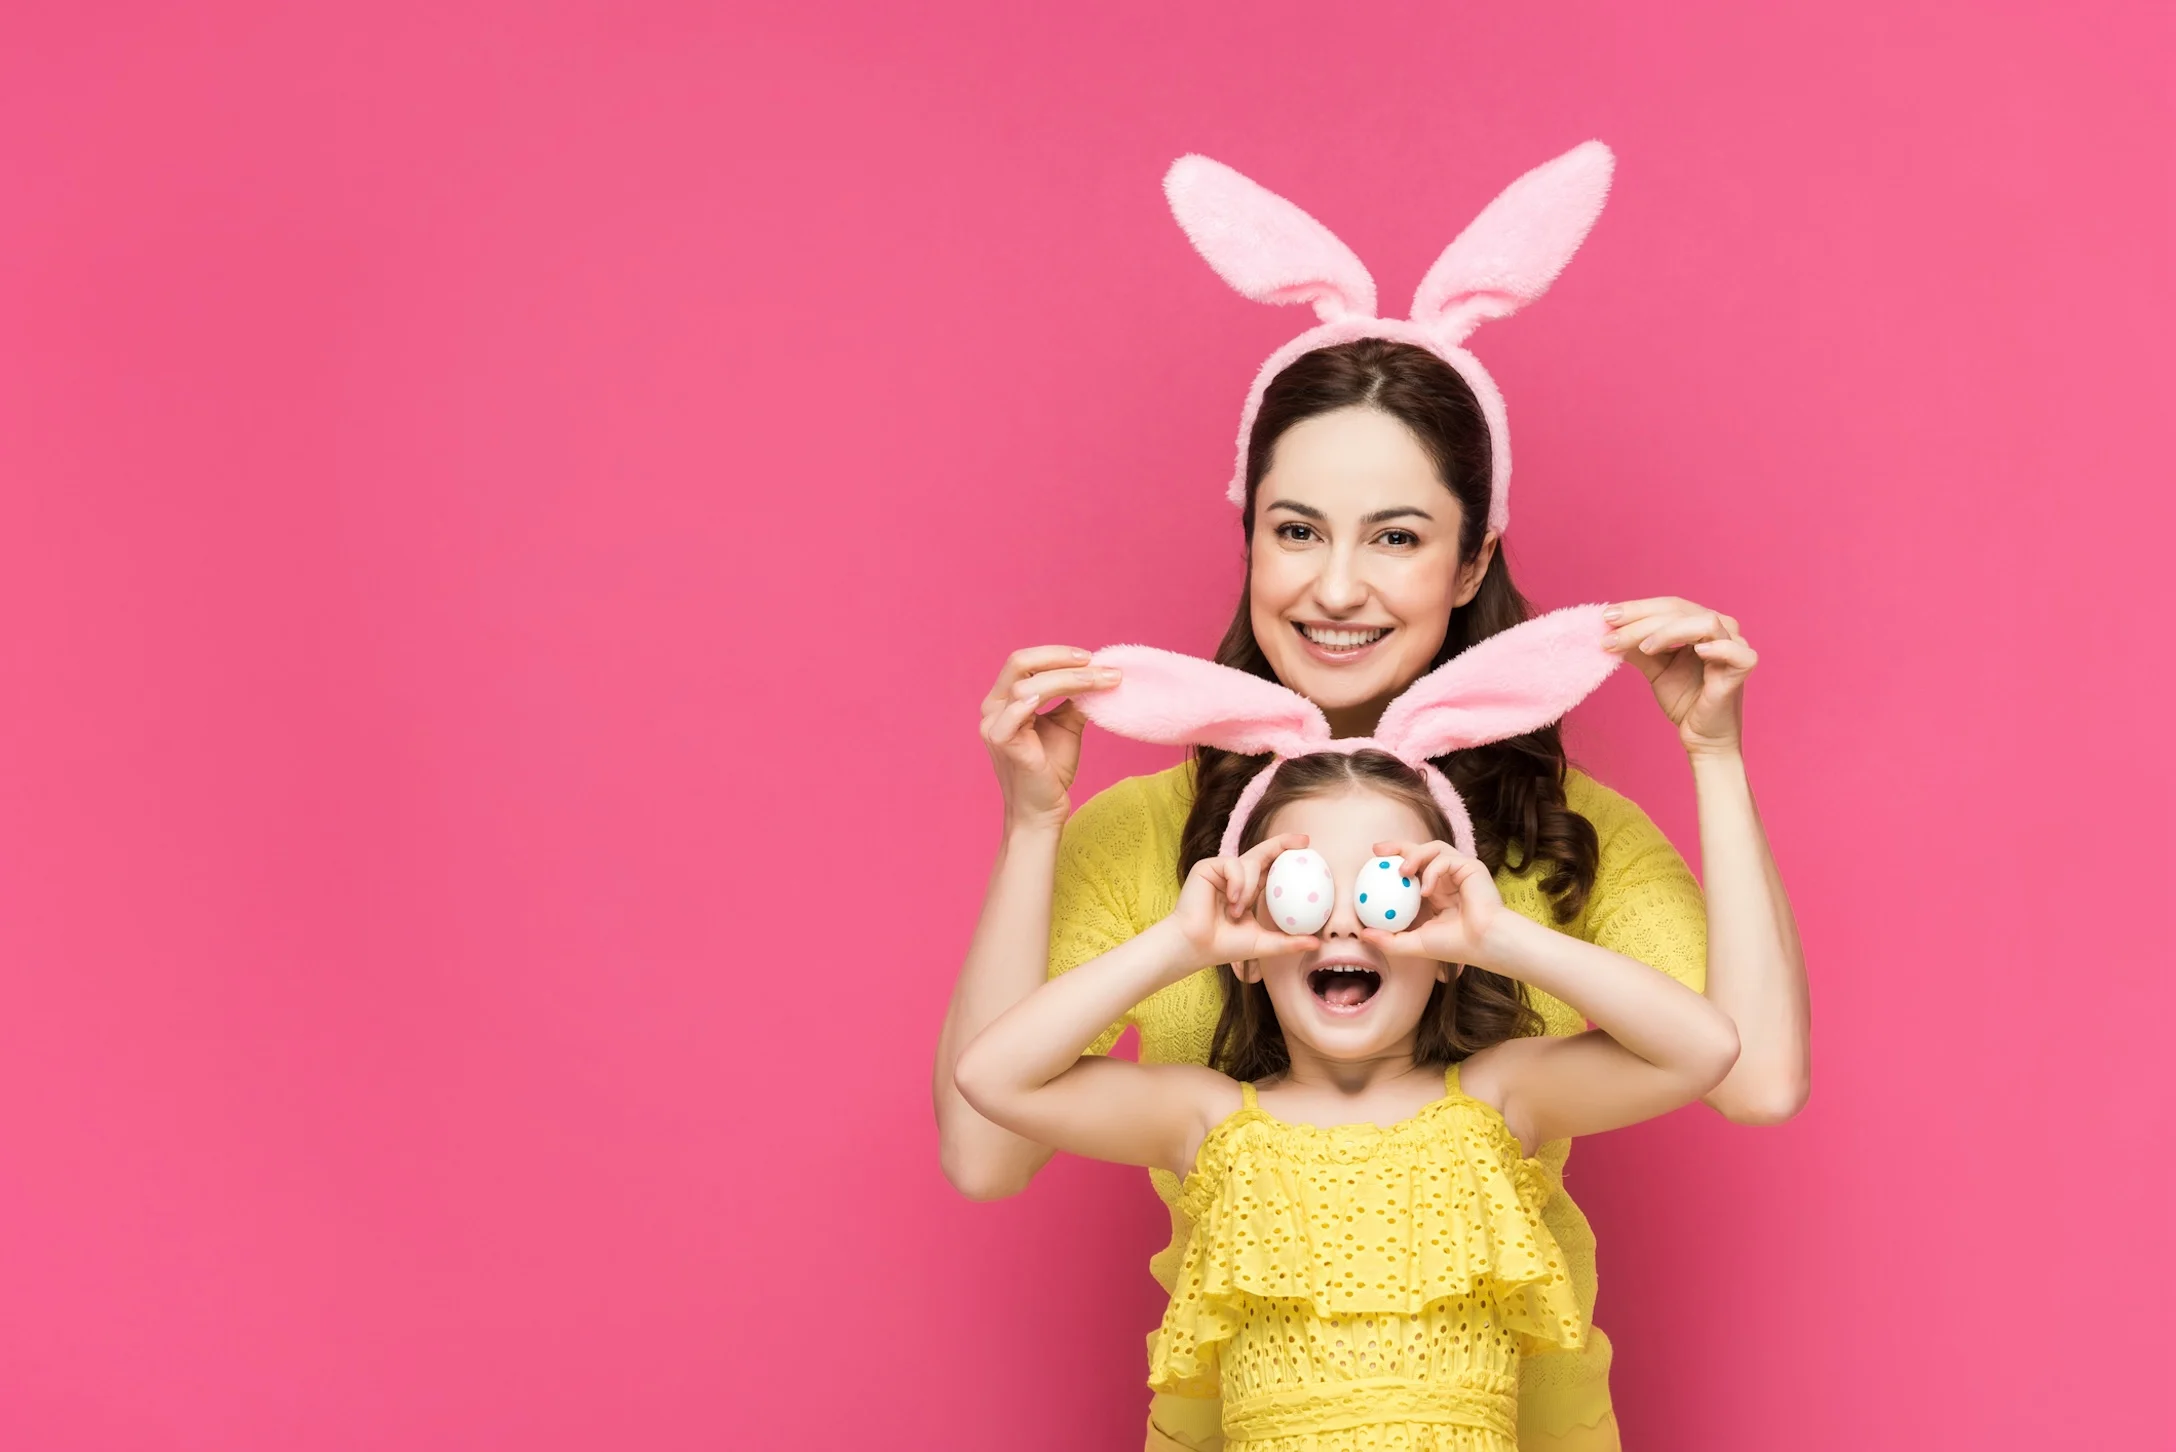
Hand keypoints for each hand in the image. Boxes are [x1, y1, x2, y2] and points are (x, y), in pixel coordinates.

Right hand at [979, 646, 1121, 831]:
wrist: (1042, 811)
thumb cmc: (1050, 770)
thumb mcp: (1066, 725)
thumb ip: (1073, 698)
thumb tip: (1097, 672)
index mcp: (1005, 699)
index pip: (1026, 662)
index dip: (1057, 654)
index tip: (1093, 658)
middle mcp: (993, 707)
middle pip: (1020, 663)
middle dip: (1060, 658)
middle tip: (1096, 662)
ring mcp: (993, 724)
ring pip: (1027, 684)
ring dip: (1069, 679)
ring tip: (1103, 681)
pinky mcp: (1000, 741)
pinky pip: (1016, 711)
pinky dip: (1040, 698)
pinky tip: (1070, 695)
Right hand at [1167, 834, 1322, 968]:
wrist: (1196, 946)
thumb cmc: (1224, 946)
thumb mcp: (1263, 942)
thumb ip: (1289, 942)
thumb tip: (1317, 943)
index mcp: (1249, 890)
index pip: (1272, 868)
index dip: (1288, 856)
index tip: (1308, 848)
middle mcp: (1237, 878)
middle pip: (1264, 853)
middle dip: (1283, 842)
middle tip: (1303, 841)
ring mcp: (1222, 871)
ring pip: (1249, 863)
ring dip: (1249, 888)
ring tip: (1236, 911)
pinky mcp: (1207, 867)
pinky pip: (1233, 865)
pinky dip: (1237, 883)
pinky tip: (1231, 901)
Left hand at [1360, 840, 1509, 968]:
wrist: (1484, 944)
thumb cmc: (1455, 945)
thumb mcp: (1415, 942)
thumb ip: (1390, 940)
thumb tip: (1364, 935)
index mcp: (1434, 892)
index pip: (1412, 868)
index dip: (1392, 861)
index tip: (1372, 863)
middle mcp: (1446, 878)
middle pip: (1420, 851)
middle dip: (1398, 846)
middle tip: (1378, 851)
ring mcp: (1459, 871)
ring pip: (1433, 849)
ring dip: (1415, 856)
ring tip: (1402, 871)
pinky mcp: (1471, 867)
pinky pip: (1446, 859)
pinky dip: (1433, 872)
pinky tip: (1426, 890)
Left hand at [1601, 597, 1758, 756]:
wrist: (1702, 737)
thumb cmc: (1684, 699)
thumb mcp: (1654, 666)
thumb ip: (1636, 646)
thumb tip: (1608, 628)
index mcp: (1700, 623)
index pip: (1669, 606)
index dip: (1637, 609)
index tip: (1606, 617)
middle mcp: (1721, 628)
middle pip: (1680, 611)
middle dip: (1641, 622)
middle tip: (1611, 634)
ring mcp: (1735, 645)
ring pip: (1704, 623)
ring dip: (1668, 631)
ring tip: (1643, 648)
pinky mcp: (1743, 666)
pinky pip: (1733, 649)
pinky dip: (1715, 647)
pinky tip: (1696, 651)